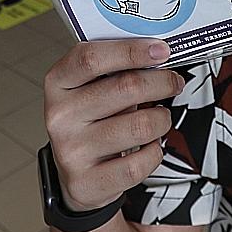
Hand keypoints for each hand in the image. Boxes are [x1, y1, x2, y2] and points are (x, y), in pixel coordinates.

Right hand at [44, 40, 182, 211]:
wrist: (76, 174)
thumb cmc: (90, 121)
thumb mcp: (91, 89)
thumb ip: (115, 69)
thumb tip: (157, 54)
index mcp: (58, 83)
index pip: (91, 58)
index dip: (130, 50)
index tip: (161, 50)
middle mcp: (60, 116)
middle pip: (125, 88)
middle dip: (161, 82)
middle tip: (173, 82)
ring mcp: (71, 151)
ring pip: (139, 126)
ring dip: (162, 119)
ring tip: (160, 118)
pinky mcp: (87, 182)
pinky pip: (139, 163)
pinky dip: (155, 152)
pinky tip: (149, 146)